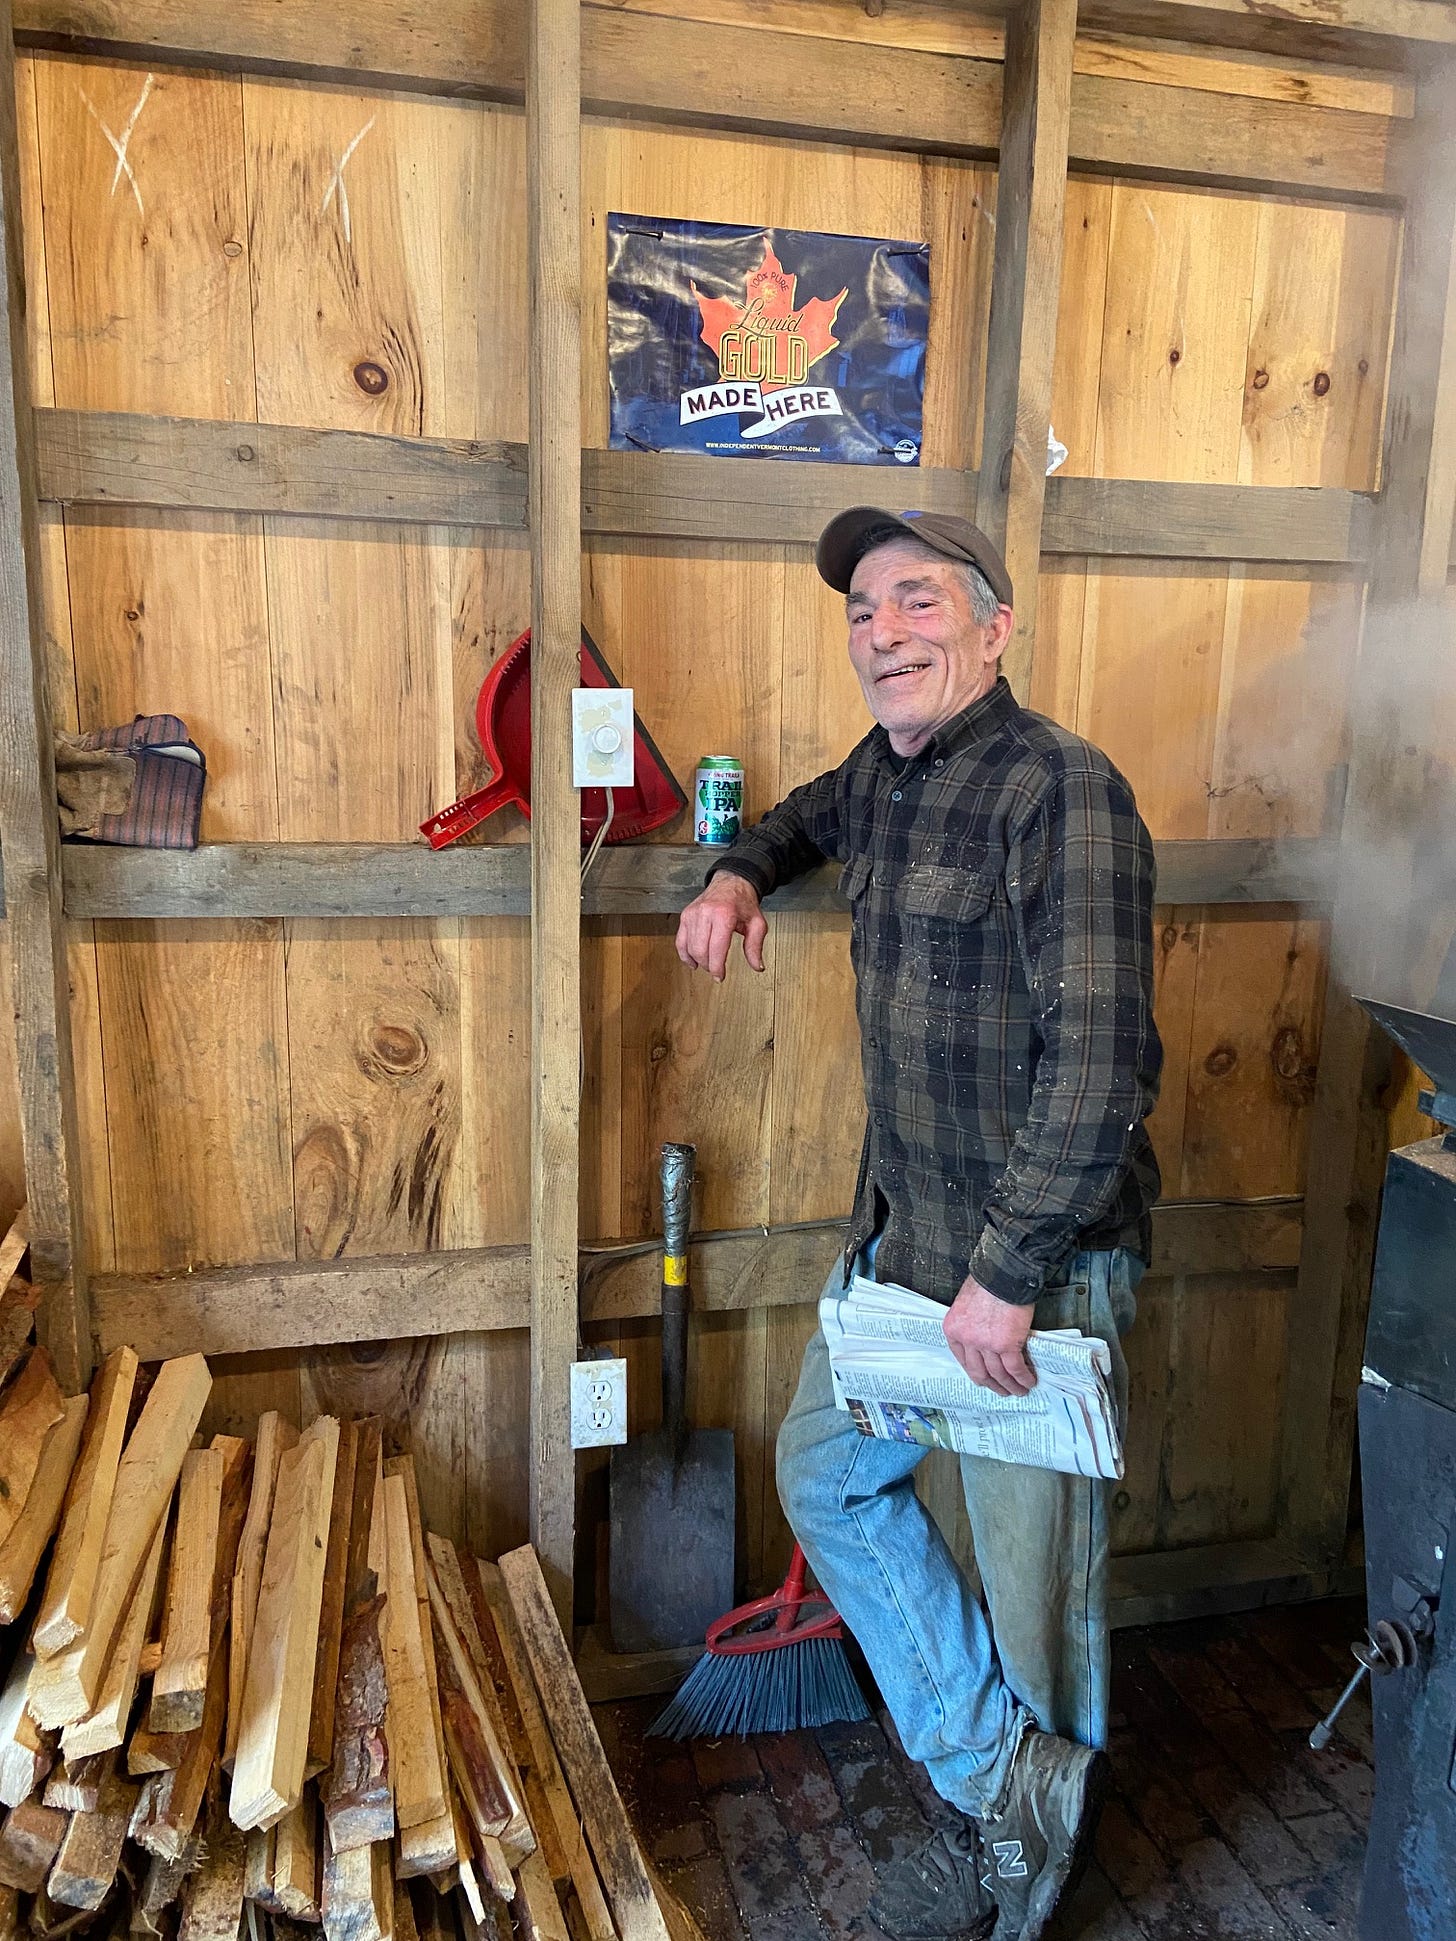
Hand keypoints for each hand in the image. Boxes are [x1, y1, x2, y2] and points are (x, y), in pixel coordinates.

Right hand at [676, 873, 767, 981]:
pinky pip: (680, 940)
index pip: (716, 949)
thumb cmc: (742, 901)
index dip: (717, 967)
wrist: (731, 882)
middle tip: (716, 970)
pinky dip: (684, 954)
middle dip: (708, 965)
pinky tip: (692, 961)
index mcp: (723, 914)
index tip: (720, 976)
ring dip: (698, 960)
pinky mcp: (686, 915)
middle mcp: (705, 913)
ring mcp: (693, 914)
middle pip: (700, 950)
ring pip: (689, 947)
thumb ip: (755, 946)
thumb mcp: (757, 923)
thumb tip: (757, 966)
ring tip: (707, 964)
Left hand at [943, 1274, 1035, 1395]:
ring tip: (1019, 1390)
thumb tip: (984, 1336)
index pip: (962, 1359)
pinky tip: (1029, 1381)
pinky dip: (1023, 1378)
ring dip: (1010, 1386)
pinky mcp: (1006, 1345)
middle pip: (978, 1372)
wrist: (1003, 1273)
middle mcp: (967, 1340)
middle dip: (992, 1384)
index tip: (985, 1378)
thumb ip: (971, 1323)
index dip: (976, 1371)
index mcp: (953, 1329)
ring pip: (998, 1374)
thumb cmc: (989, 1281)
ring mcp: (986, 1344)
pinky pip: (1015, 1369)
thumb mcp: (967, 1304)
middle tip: (1002, 1390)